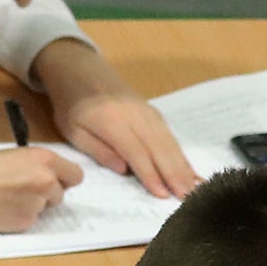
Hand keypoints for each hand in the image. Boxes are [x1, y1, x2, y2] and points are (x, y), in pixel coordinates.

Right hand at [0, 147, 81, 231]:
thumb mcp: (8, 156)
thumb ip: (32, 165)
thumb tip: (48, 175)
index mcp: (43, 159)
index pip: (75, 175)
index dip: (63, 179)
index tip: (53, 180)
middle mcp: (46, 181)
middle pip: (61, 193)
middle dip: (46, 193)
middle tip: (19, 190)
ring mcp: (37, 205)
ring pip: (45, 209)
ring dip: (32, 206)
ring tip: (4, 199)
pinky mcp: (25, 224)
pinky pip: (31, 221)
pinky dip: (19, 218)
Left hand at [36, 38, 200, 197]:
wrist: (80, 69)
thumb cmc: (72, 104)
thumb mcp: (73, 131)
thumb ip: (98, 150)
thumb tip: (124, 170)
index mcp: (111, 121)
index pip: (136, 152)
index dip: (150, 174)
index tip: (162, 194)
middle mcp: (135, 115)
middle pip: (159, 147)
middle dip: (174, 174)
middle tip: (187, 196)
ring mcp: (147, 112)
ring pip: (169, 141)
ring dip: (183, 166)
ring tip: (194, 187)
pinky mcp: (153, 112)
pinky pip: (170, 135)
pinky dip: (181, 154)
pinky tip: (189, 169)